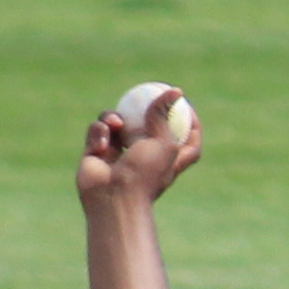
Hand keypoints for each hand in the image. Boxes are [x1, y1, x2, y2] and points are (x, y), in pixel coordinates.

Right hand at [80, 89, 204, 205]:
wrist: (111, 198)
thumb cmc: (143, 175)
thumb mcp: (163, 142)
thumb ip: (165, 115)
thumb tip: (176, 90)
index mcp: (168, 159)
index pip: (188, 142)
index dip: (191, 123)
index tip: (187, 105)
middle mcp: (144, 156)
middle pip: (147, 126)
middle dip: (143, 110)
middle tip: (142, 93)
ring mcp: (119, 154)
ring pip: (115, 121)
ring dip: (112, 117)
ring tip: (114, 124)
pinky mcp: (96, 153)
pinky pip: (97, 130)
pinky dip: (98, 133)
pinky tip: (100, 147)